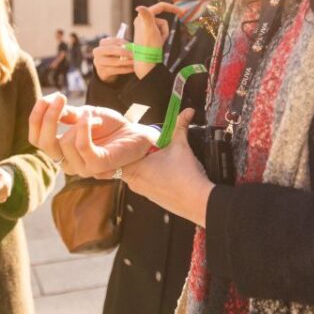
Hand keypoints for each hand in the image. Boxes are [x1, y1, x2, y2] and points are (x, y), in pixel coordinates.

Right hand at [28, 94, 155, 177]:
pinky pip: (81, 145)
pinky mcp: (97, 166)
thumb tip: (46, 101)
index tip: (44, 98)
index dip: (35, 118)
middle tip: (60, 98)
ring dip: (80, 122)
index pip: (35, 138)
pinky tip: (95, 120)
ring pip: (64, 142)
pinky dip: (85, 127)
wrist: (137, 136)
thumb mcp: (84, 115)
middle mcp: (68, 163)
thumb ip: (66, 113)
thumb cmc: (111, 127)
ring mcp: (82, 168)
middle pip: (43, 143)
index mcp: (61, 151)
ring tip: (96, 118)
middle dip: (48, 118)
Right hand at [92, 37, 133, 82]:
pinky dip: (126, 69)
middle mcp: (98, 51)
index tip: (134, 46)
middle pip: (112, 49)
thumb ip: (124, 47)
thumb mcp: (117, 49)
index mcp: (103, 43)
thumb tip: (136, 47)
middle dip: (125, 52)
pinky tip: (133, 69)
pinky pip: (116, 70)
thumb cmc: (115, 55)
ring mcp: (99, 62)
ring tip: (135, 62)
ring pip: (114, 61)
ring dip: (127, 62)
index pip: (114, 40)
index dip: (125, 43)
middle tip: (135, 54)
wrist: (105, 69)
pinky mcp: (102, 71)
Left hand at [122, 109, 213, 226]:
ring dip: (143, 165)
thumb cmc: (186, 177)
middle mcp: (134, 182)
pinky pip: (144, 183)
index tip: (126, 142)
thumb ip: (180, 126)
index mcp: (134, 167)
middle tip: (147, 146)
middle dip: (135, 154)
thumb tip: (186, 112)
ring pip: (135, 174)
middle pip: (125, 164)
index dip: (120, 149)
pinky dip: (151, 176)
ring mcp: (142, 191)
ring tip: (159, 157)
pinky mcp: (152, 198)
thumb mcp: (181, 146)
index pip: (115, 158)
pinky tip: (166, 171)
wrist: (198, 201)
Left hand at [132, 3, 183, 78]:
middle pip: (162, 19)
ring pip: (162, 26)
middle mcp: (143, 20)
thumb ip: (146, 16)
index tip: (182, 12)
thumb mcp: (149, 29)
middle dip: (165, 28)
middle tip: (163, 37)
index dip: (171, 8)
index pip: (160, 7)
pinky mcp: (149, 34)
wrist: (147, 61)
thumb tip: (138, 7)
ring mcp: (146, 27)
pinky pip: (160, 32)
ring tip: (160, 41)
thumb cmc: (149, 45)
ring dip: (164, 33)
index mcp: (142, 17)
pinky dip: (162, 36)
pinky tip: (159, 42)